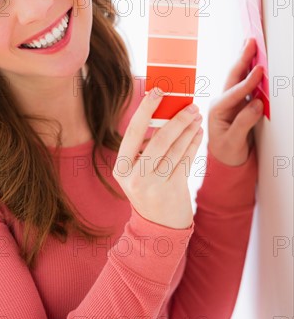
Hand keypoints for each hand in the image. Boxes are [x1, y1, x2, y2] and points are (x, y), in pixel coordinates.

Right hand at [113, 89, 203, 228]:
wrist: (158, 228)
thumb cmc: (148, 191)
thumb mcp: (138, 171)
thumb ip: (145, 146)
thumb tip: (164, 112)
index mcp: (121, 168)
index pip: (133, 132)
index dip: (146, 109)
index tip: (158, 91)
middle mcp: (135, 177)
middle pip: (159, 140)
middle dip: (177, 119)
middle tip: (190, 105)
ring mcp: (154, 185)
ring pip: (176, 149)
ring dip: (189, 129)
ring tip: (196, 116)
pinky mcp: (173, 190)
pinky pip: (186, 160)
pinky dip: (193, 144)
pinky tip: (198, 133)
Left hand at [207, 37, 263, 165]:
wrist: (225, 159)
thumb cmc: (227, 152)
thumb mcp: (234, 142)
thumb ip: (243, 124)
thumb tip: (257, 104)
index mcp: (217, 110)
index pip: (234, 94)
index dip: (248, 82)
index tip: (259, 70)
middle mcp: (222, 102)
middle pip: (233, 77)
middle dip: (242, 58)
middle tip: (251, 41)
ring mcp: (230, 100)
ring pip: (239, 76)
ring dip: (246, 59)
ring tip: (252, 43)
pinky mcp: (239, 102)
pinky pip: (246, 83)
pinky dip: (251, 70)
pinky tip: (257, 60)